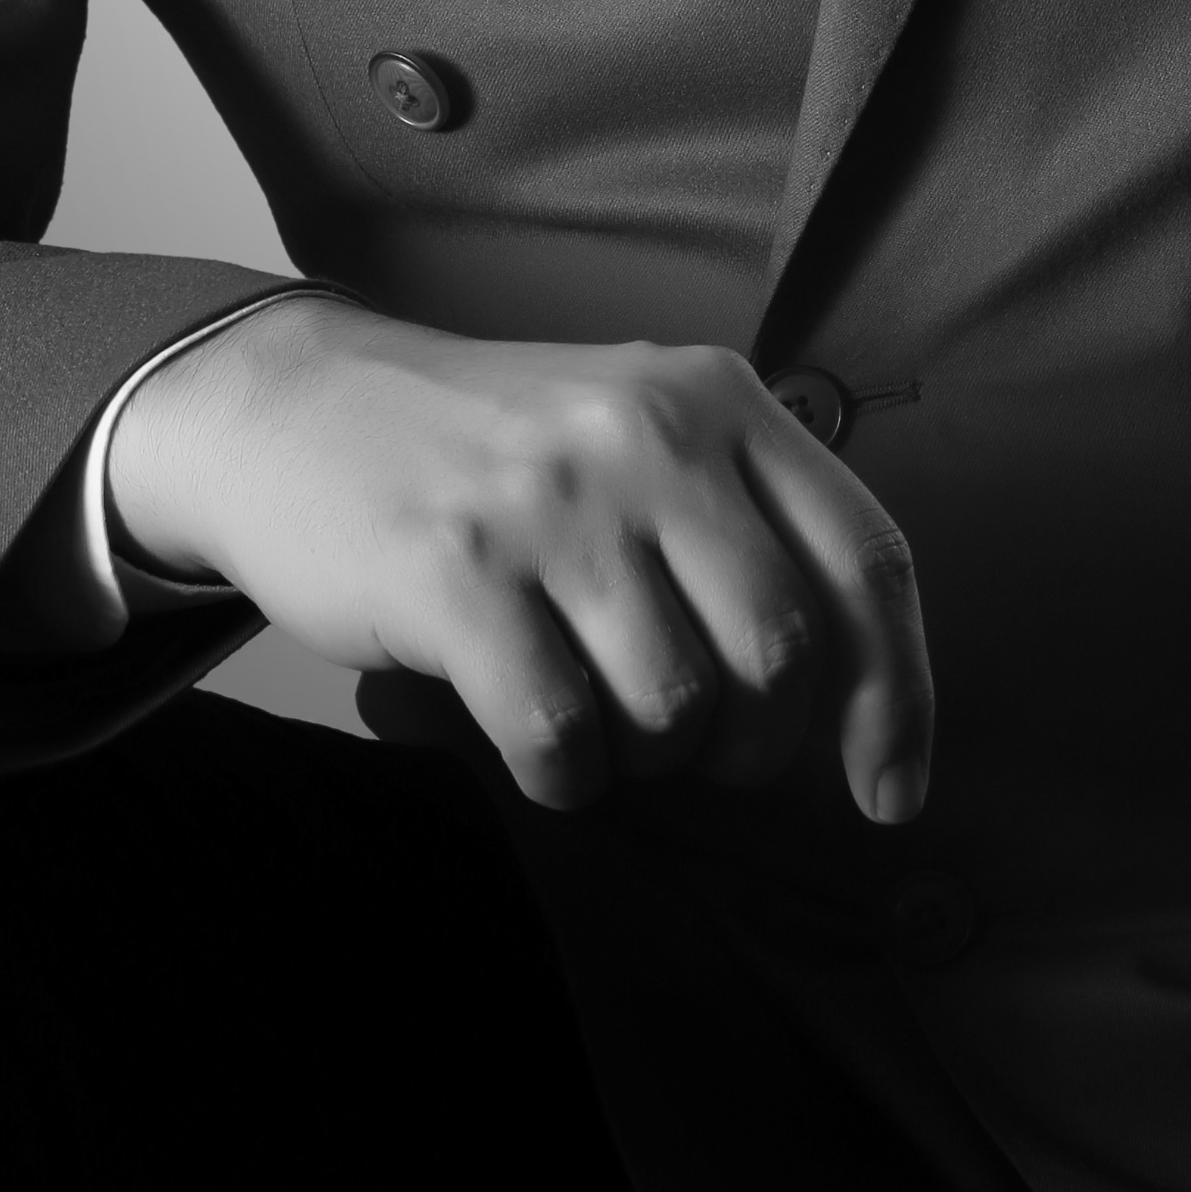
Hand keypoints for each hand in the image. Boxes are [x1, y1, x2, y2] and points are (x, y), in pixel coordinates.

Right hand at [105, 299, 933, 824]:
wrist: (292, 405)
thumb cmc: (493, 458)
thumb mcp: (638, 441)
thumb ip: (747, 535)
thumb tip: (860, 711)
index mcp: (717, 397)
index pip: (865, 560)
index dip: (898, 695)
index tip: (891, 794)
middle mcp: (649, 433)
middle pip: (780, 654)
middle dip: (753, 743)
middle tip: (695, 747)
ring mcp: (552, 499)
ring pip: (674, 707)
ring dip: (644, 758)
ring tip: (590, 713)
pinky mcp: (455, 570)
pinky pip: (563, 739)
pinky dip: (562, 778)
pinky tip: (528, 738)